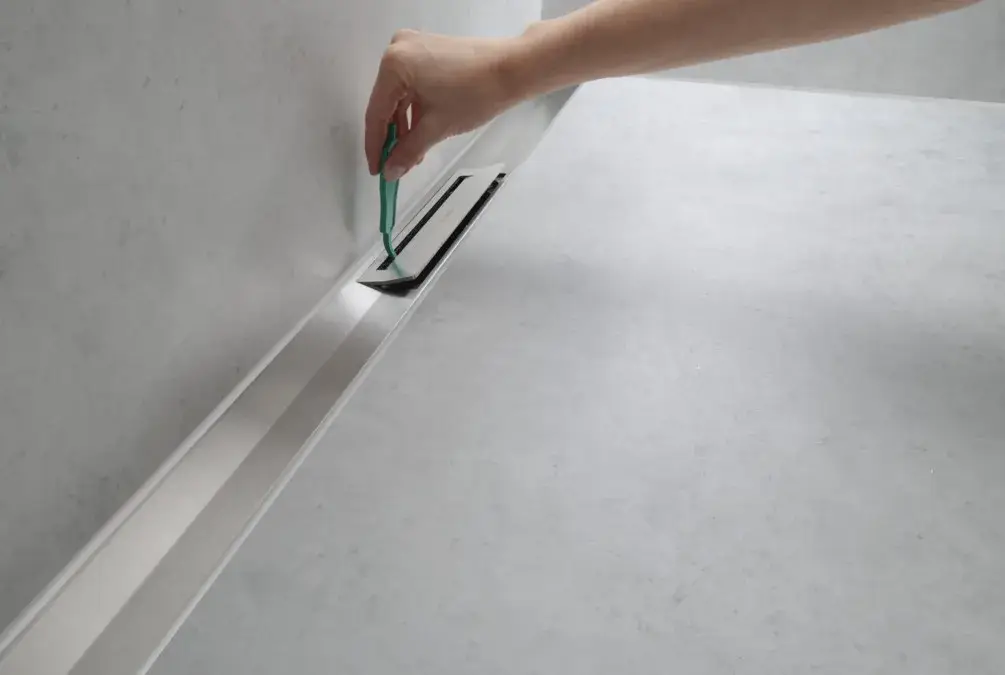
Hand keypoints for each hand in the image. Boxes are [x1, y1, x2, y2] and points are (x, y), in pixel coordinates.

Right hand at [365, 30, 523, 180]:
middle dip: (393, 137)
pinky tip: (422, 134)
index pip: (376, 113)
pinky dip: (416, 109)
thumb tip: (390, 171)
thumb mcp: (436, 127)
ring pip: (401, 96)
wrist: (513, 69)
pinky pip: (413, 85)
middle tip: (394, 166)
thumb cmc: (475, 93)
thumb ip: (407, 151)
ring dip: (406, 126)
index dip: (375, 146)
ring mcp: (414, 48)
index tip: (377, 170)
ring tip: (413, 155)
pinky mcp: (429, 52)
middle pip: (387, 103)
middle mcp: (398, 49)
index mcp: (393, 64)